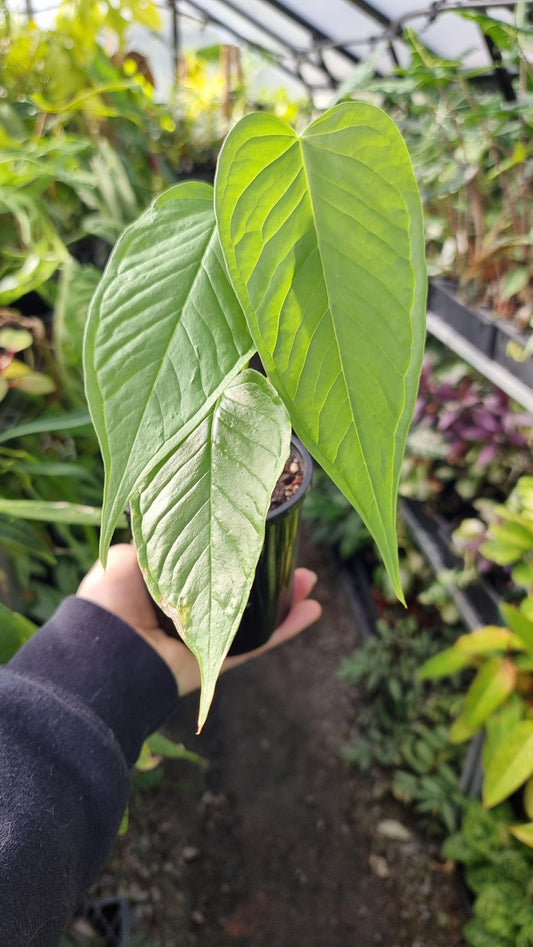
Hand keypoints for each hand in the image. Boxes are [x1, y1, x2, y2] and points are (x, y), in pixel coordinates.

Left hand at [77, 544, 320, 696]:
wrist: (106, 654)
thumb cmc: (110, 601)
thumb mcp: (129, 556)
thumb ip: (154, 539)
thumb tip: (181, 523)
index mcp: (166, 582)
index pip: (210, 558)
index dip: (236, 545)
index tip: (260, 530)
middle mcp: (188, 608)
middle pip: (239, 586)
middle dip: (268, 570)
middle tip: (294, 554)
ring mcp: (203, 635)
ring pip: (254, 613)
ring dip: (285, 597)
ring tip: (310, 580)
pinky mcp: (215, 659)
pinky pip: (257, 643)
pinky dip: (285, 629)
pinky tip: (311, 610)